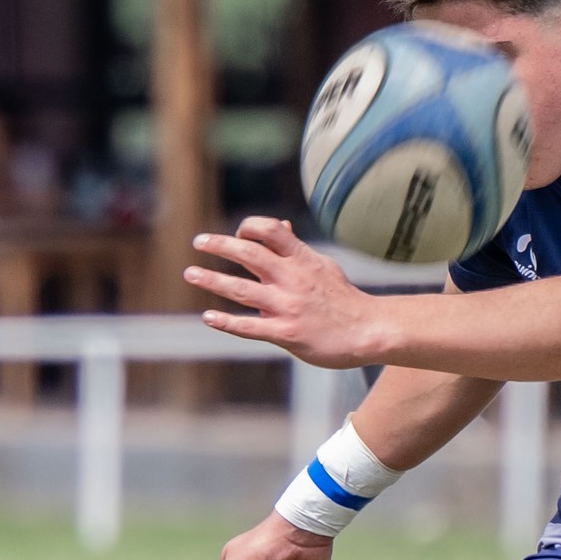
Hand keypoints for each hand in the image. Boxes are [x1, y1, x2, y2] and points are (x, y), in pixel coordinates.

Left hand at [185, 218, 377, 369]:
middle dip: (219, 245)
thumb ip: (296, 250)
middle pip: (249, 254)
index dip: (248, 227)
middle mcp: (293, 279)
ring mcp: (288, 307)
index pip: (270, 230)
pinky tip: (208, 317)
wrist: (368, 330)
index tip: (237, 234)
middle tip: (198, 242)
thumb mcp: (322, 266)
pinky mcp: (287, 333)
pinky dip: (226, 322)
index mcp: (302, 259)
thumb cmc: (343, 299)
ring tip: (191, 274)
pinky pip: (249, 327)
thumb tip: (280, 226)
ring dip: (212, 281)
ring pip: (241, 290)